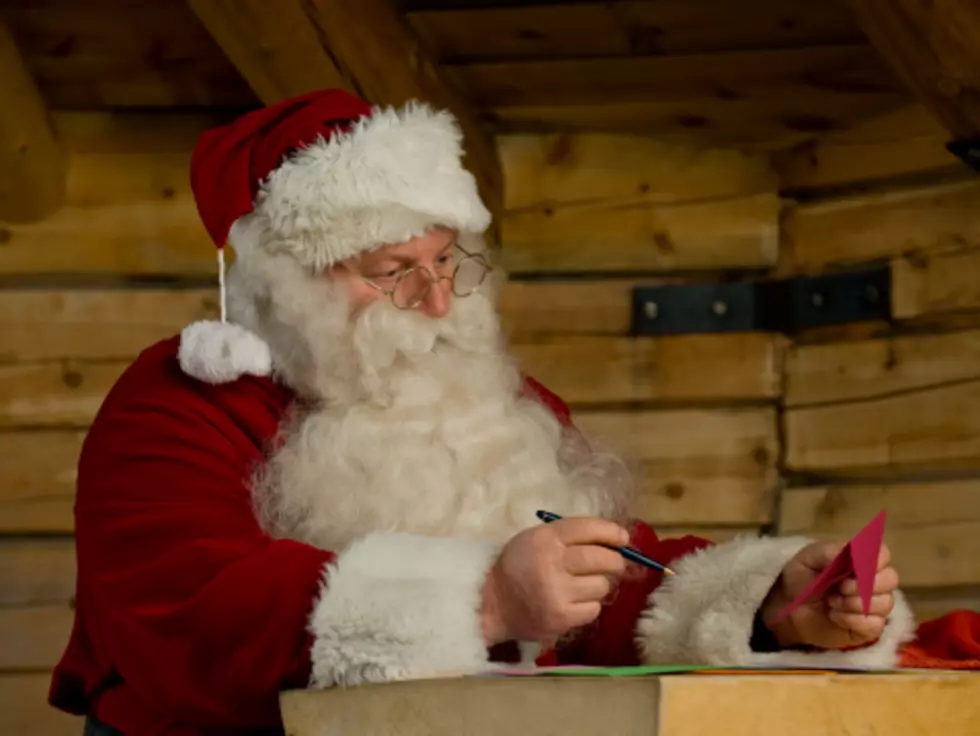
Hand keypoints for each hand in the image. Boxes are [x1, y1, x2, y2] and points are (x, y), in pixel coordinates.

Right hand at [480, 517, 628, 646]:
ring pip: (602, 585)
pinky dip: (589, 606)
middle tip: (614, 564)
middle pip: (602, 558)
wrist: (492, 604)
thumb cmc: (518, 566)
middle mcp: (552, 563)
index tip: (623, 538)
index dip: (611, 532)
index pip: (587, 528)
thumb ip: (569, 537)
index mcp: (544, 538)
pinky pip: (594, 609)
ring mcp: (557, 592)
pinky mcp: (562, 618)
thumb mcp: (535, 539)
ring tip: (582, 586)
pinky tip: (574, 603)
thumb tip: (613, 539)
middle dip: (615, 561)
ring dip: (598, 585)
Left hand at [761, 541, 898, 649]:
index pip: (883, 554)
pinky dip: (852, 619)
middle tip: (840, 587)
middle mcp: (874, 581)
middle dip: (864, 584)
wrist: (789, 607)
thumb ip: (831, 551)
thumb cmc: (802, 577)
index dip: (875, 560)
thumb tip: (855, 551)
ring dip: (854, 602)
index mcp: (861, 559)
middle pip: (891, 579)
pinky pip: (875, 624)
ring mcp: (874, 606)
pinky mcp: (869, 628)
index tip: (855, 566)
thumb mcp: (810, 557)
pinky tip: (834, 615)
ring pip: (885, 603)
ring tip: (832, 601)